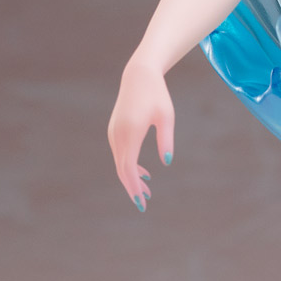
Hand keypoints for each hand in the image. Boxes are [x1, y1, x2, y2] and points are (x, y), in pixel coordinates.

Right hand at [108, 59, 174, 210]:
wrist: (139, 77)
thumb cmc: (157, 95)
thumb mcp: (166, 117)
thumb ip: (166, 140)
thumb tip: (167, 163)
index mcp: (131, 131)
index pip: (128, 166)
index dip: (133, 186)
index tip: (141, 201)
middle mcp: (118, 134)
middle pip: (121, 169)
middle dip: (132, 187)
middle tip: (144, 203)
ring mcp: (113, 132)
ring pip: (119, 163)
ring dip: (131, 178)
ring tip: (147, 191)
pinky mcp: (114, 131)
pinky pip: (120, 154)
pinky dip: (129, 166)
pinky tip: (143, 173)